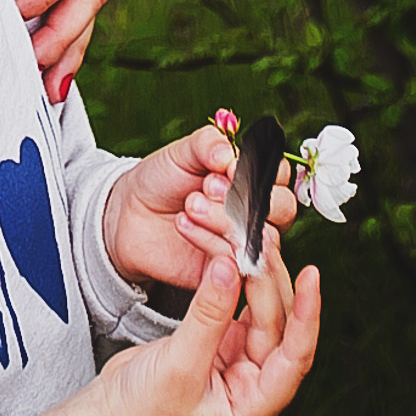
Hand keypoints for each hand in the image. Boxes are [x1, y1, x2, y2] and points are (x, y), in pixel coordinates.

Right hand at [0, 238, 320, 415]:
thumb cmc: (141, 414)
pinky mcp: (216, 345)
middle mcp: (252, 385)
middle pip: (276, 325)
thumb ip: (208, 316)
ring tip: (242, 237)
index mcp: (254, 407)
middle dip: (268, 280)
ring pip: (257, 311)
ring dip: (249, 275)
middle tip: (257, 239)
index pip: (294, 356)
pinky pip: (234, 307)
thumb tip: (232, 266)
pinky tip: (228, 254)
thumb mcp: (178, 365)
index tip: (313, 274)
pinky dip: (230, 281)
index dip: (308, 315)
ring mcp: (235, 365)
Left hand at [101, 120, 297, 296]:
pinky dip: (210, 241)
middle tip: (207, 187)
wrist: (132, 217)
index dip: (258, 171)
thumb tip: (231, 155)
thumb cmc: (163, 179)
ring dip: (224, 218)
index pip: (280, 174)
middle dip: (245, 196)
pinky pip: (238, 262)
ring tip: (190, 206)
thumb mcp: (182, 152)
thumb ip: (208, 144)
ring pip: (263, 237)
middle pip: (283, 207)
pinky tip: (184, 226)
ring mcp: (246, 242)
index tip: (227, 167)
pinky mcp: (230, 271)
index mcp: (252, 178)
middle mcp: (257, 211)